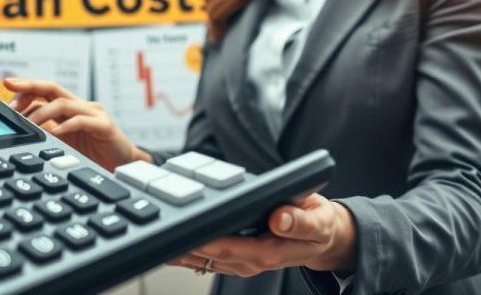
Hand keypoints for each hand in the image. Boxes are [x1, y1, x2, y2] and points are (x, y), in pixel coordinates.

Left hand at [3, 78, 149, 170]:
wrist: (122, 165)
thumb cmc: (93, 153)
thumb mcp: (63, 141)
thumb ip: (46, 131)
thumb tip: (20, 126)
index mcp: (70, 107)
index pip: (45, 90)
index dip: (26, 88)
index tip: (7, 89)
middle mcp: (81, 105)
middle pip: (52, 88)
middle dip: (29, 86)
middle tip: (10, 87)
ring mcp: (94, 113)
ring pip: (63, 103)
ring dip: (41, 113)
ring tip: (29, 124)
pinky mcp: (104, 125)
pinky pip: (81, 121)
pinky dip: (65, 126)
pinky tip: (54, 133)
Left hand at [168, 193, 356, 276]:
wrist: (325, 237)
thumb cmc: (320, 226)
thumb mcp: (318, 220)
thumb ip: (300, 221)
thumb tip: (279, 219)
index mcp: (268, 252)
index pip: (228, 247)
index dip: (205, 242)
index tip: (184, 235)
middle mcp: (252, 260)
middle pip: (210, 255)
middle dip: (184, 248)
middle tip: (158, 237)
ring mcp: (245, 261)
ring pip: (206, 259)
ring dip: (182, 254)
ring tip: (156, 244)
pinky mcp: (240, 256)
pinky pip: (211, 257)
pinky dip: (191, 253)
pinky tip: (173, 247)